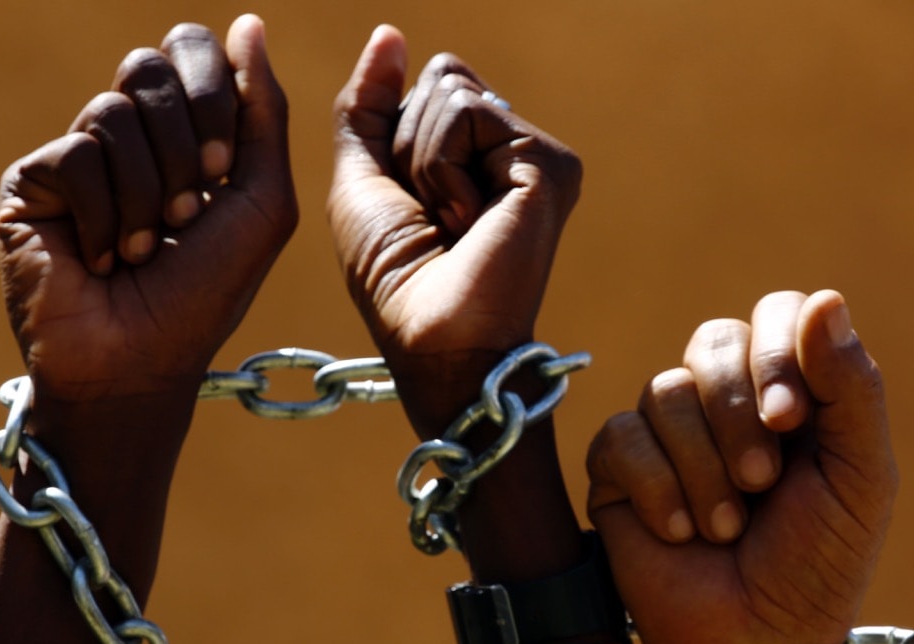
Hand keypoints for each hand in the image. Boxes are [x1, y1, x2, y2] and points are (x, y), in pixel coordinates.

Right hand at [0, 16, 295, 419]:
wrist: (141, 363)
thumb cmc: (206, 294)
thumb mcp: (262, 203)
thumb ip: (264, 114)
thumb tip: (249, 24)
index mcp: (184, 134)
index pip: (192, 52)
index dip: (213, 95)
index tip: (220, 170)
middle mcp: (129, 137)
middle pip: (150, 65)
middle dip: (183, 141)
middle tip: (188, 213)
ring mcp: (77, 156)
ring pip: (114, 111)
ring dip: (147, 194)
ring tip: (143, 252)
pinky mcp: (32, 180)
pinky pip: (76, 154)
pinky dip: (105, 215)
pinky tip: (101, 261)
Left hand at [328, 25, 580, 437]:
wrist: (432, 339)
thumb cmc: (395, 279)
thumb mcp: (362, 181)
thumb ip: (368, 108)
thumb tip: (389, 34)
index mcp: (478, 155)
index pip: (430, 84)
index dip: (397, 137)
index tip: (412, 206)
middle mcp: (515, 151)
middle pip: (441, 79)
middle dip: (408, 148)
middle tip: (432, 220)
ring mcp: (538, 158)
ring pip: (452, 92)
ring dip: (424, 164)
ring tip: (451, 226)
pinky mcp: (551, 165)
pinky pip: (469, 114)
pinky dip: (444, 170)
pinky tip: (469, 223)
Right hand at [586, 290, 897, 643]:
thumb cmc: (816, 568)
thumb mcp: (859, 478)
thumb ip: (851, 388)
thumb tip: (825, 298)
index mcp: (791, 391)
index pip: (776, 312)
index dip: (778, 353)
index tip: (792, 423)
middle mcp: (725, 400)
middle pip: (712, 339)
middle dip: (738, 414)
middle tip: (761, 482)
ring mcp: (666, 432)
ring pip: (666, 389)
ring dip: (704, 468)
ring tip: (726, 528)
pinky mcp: (616, 467)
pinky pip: (621, 437)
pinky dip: (659, 490)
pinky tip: (681, 533)